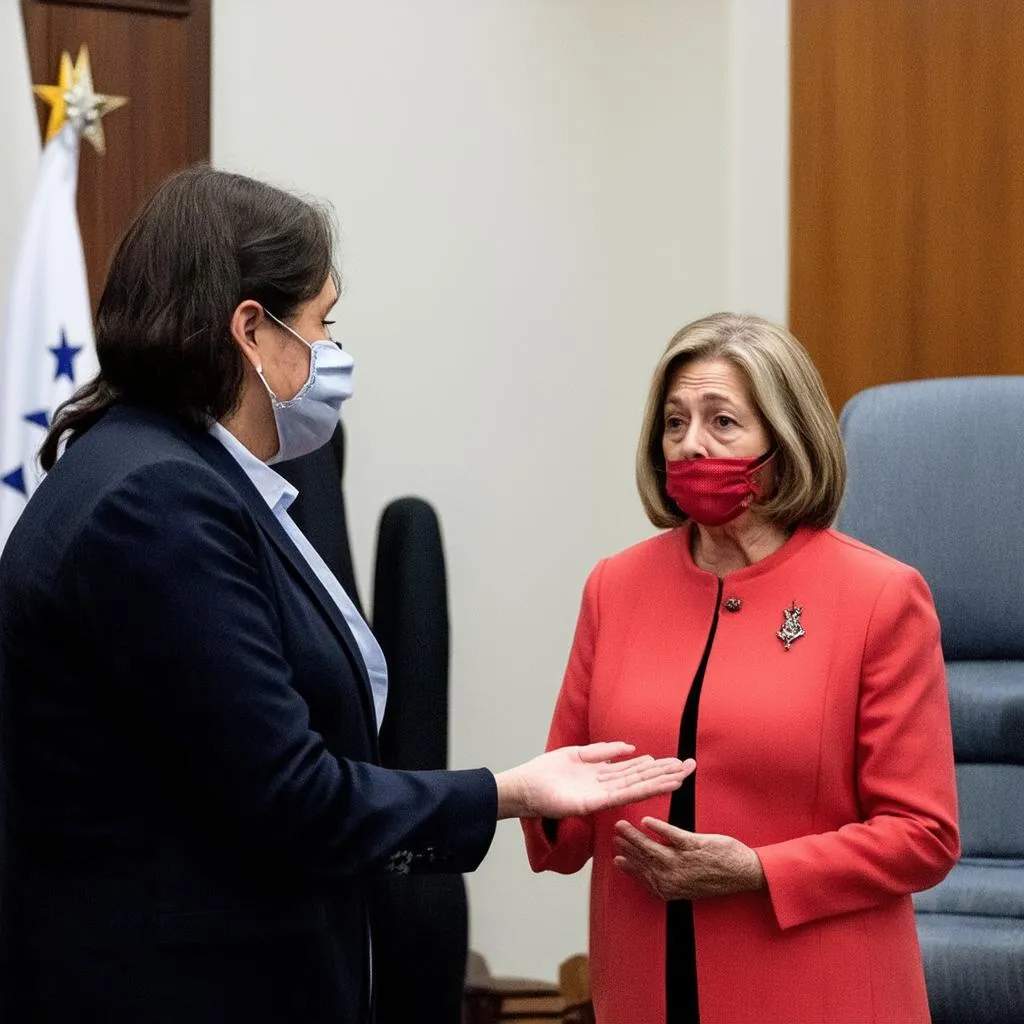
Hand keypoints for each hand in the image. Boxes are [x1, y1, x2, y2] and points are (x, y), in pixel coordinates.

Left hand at [495, 744, 692, 819]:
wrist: (525, 788)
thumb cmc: (546, 772)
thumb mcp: (578, 754)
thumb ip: (604, 751)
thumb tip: (630, 748)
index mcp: (602, 775)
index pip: (634, 769)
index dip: (656, 765)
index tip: (676, 762)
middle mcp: (606, 786)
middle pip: (641, 778)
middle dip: (665, 773)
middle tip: (690, 768)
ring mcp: (603, 795)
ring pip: (638, 786)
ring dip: (660, 781)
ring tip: (682, 776)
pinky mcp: (596, 803)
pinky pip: (624, 794)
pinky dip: (644, 789)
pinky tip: (659, 784)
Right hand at [613, 817, 764, 900]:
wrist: (744, 873)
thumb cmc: (718, 880)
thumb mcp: (691, 888)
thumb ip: (670, 882)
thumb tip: (652, 873)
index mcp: (673, 889)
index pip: (644, 877)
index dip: (629, 868)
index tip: (616, 858)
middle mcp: (675, 877)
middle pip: (644, 861)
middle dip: (628, 848)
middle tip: (614, 837)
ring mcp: (684, 861)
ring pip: (652, 848)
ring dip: (635, 837)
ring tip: (622, 826)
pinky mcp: (694, 845)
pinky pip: (672, 835)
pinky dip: (658, 828)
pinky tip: (646, 822)